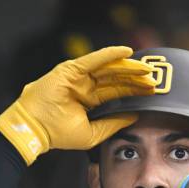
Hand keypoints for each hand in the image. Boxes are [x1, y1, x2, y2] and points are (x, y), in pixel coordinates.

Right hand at [0, 46, 155, 164]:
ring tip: (145, 69)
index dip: (134, 91)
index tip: (151, 92)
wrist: (35, 129)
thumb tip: (134, 117)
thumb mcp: (93, 133)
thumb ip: (113, 123)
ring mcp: (78, 77)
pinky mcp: (71, 70)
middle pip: (116, 79)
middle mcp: (85, 87)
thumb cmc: (57, 134)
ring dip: (128, 67)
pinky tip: (127, 53)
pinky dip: (110, 54)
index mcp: (89, 101)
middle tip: (153, 80)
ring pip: (108, 68)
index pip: (116, 93)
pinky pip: (94, 59)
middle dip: (135, 79)